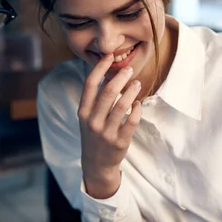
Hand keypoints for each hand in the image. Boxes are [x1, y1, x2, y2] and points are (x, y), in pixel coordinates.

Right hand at [79, 54, 142, 198]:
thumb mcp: (87, 118)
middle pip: (107, 92)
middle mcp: (93, 121)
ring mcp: (106, 132)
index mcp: (83, 112)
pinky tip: (138, 104)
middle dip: (120, 77)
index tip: (109, 57)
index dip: (99, 68)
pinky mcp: (120, 141)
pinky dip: (137, 109)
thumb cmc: (93, 135)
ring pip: (122, 105)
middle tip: (129, 69)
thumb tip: (108, 73)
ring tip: (137, 84)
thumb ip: (95, 99)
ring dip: (131, 91)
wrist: (96, 164)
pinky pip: (132, 120)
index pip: (89, 84)